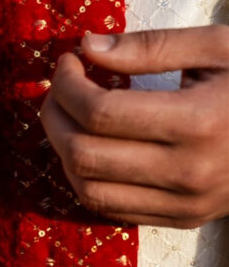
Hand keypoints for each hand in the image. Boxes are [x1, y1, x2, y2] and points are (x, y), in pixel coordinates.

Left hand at [40, 25, 228, 226]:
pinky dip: (84, 177)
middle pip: (84, 154)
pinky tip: (90, 144)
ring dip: (62, 150)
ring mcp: (184, 204)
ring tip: (68, 115)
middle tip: (59, 86)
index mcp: (199, 122)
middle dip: (55, 116)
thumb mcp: (219, 46)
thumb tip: (88, 46)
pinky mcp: (180, 220)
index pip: (100, 113)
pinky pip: (108, 208)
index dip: (68, 84)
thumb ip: (151, 45)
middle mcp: (188, 172)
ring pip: (87, 188)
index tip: (68, 60)